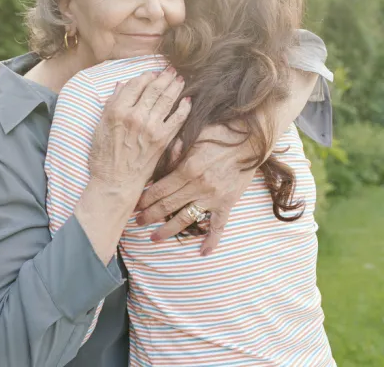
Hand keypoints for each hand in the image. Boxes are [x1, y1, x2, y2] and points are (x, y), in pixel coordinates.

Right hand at [87, 68, 190, 204]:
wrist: (115, 182)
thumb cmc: (103, 157)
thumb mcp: (99, 127)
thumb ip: (111, 104)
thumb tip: (121, 85)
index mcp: (117, 111)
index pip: (135, 84)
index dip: (145, 76)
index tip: (151, 73)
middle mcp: (135, 116)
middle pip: (154, 88)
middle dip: (164, 76)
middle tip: (171, 69)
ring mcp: (151, 128)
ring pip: (167, 99)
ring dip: (175, 86)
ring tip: (180, 79)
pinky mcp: (163, 140)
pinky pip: (177, 119)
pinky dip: (184, 108)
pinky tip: (188, 101)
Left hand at [134, 124, 256, 255]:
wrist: (251, 138)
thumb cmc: (218, 132)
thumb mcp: (191, 135)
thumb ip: (173, 151)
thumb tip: (155, 164)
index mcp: (187, 169)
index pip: (159, 189)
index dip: (145, 199)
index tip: (134, 205)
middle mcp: (198, 186)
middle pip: (168, 206)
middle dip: (150, 216)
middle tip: (136, 222)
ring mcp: (213, 197)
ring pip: (186, 219)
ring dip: (168, 230)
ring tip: (154, 238)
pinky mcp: (227, 203)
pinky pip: (219, 226)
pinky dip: (212, 240)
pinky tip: (203, 252)